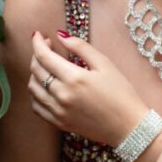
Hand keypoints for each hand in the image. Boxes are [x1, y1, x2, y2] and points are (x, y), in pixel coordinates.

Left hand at [28, 30, 149, 145]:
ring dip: (34, 73)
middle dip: (37, 54)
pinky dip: (35, 93)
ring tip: (45, 65)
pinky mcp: (59, 123)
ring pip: (32, 88)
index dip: (37, 43)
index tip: (38, 35)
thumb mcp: (105, 64)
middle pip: (36, 71)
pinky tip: (44, 86)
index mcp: (74, 78)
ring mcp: (59, 111)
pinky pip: (37, 107)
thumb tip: (61, 36)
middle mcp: (62, 95)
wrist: (128, 126)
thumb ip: (81, 47)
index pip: (44, 56)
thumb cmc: (121, 93)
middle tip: (46, 47)